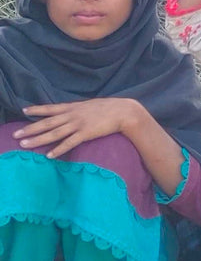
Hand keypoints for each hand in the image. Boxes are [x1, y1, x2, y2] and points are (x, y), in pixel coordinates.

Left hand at [16, 98, 142, 158]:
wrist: (124, 111)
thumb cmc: (110, 108)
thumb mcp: (90, 105)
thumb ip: (78, 110)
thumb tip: (69, 113)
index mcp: (74, 107)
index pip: (51, 108)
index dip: (37, 110)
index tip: (24, 110)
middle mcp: (73, 115)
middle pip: (48, 123)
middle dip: (31, 128)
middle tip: (16, 135)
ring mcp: (79, 124)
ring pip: (54, 133)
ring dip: (38, 139)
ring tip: (24, 145)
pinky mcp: (86, 133)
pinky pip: (69, 143)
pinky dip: (58, 149)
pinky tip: (49, 155)